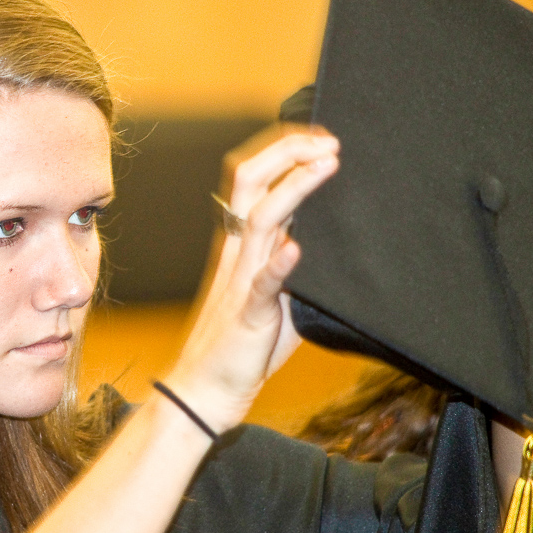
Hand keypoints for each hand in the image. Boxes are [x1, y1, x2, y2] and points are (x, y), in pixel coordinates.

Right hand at [164, 123, 338, 432]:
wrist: (204, 391)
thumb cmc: (240, 347)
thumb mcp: (274, 297)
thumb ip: (291, 268)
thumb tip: (324, 241)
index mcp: (240, 245)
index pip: (252, 179)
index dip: (283, 152)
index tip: (319, 140)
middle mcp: (237, 253)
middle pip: (250, 182)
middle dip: (288, 152)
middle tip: (327, 141)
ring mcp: (240, 281)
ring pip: (260, 219)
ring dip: (295, 187)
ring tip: (327, 165)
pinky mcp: (248, 314)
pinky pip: (261, 284)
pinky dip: (278, 263)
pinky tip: (296, 248)